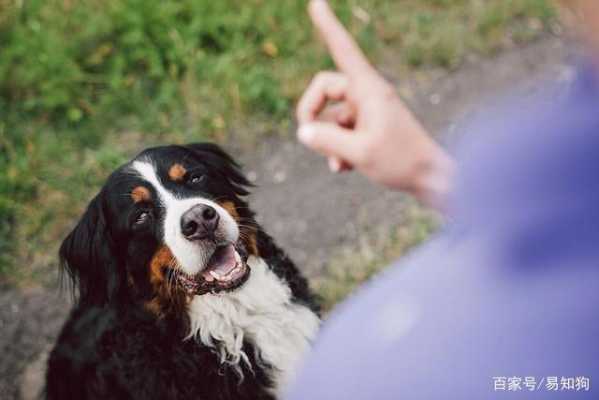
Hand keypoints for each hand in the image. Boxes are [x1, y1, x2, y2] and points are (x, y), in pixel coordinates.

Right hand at [296, 0, 453, 208]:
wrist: (430, 177)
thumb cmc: (401, 161)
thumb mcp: (359, 152)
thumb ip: (327, 141)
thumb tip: (303, 132)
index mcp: (368, 89)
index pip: (343, 50)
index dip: (328, 27)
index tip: (315, 2)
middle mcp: (366, 94)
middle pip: (323, 88)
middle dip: (311, 114)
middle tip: (307, 138)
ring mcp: (367, 111)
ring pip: (330, 117)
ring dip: (328, 141)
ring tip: (341, 164)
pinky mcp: (368, 126)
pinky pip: (341, 131)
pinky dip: (338, 148)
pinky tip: (344, 167)